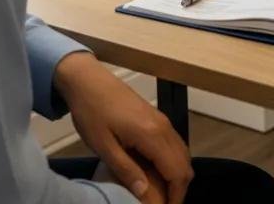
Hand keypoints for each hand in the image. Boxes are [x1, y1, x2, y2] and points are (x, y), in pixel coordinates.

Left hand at [54, 52, 192, 202]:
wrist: (88, 80)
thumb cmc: (92, 113)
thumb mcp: (103, 146)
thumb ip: (126, 170)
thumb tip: (145, 194)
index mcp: (152, 135)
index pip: (177, 171)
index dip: (176, 196)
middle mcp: (163, 126)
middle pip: (184, 163)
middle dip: (179, 188)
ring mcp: (161, 119)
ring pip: (182, 152)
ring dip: (176, 174)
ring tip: (161, 194)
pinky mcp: (155, 117)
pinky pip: (174, 143)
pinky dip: (172, 161)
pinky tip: (156, 172)